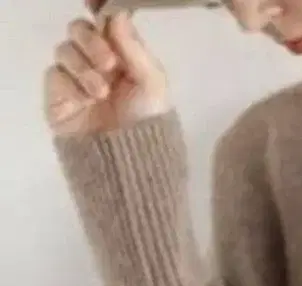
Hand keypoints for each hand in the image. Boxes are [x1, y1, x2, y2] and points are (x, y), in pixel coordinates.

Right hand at [44, 1, 170, 137]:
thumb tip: (117, 12)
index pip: (106, 24)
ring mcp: (76, 78)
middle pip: (80, 29)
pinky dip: (71, 83)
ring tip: (101, 92)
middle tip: (110, 64)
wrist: (128, 162)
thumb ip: (135, 48)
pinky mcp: (58, 94)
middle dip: (93, 41)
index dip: (102, 14)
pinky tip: (87, 100)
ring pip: (66, 48)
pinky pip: (55, 73)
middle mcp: (98, 64)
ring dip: (84, 66)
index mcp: (124, 58)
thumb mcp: (152, 84)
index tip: (102, 12)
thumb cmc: (148, 125)